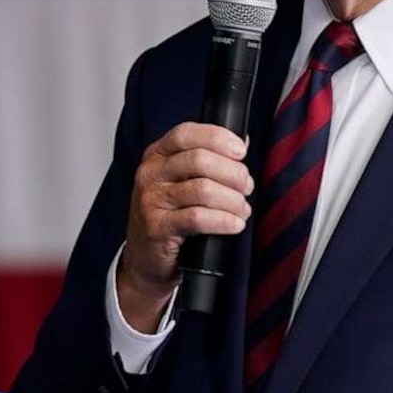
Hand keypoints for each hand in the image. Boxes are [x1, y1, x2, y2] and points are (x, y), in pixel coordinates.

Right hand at [117, 123, 253, 331]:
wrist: (146, 258)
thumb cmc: (171, 216)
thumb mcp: (183, 182)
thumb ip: (209, 160)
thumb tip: (242, 141)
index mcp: (157, 156)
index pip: (187, 134)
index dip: (218, 138)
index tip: (241, 151)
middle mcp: (151, 174)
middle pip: (199, 159)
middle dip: (233, 173)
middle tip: (246, 187)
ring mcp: (151, 201)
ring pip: (202, 189)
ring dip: (232, 200)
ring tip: (242, 209)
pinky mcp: (157, 227)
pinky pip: (197, 218)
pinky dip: (223, 220)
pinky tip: (235, 224)